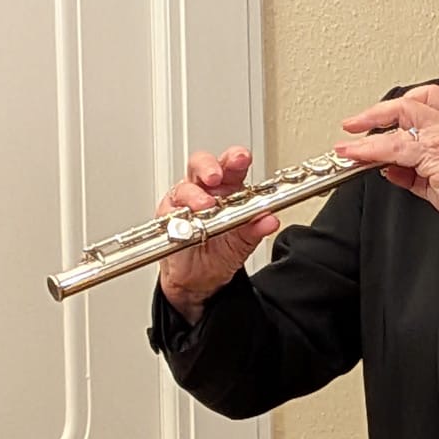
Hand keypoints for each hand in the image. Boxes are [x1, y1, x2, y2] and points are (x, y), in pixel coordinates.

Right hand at [157, 146, 279, 323]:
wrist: (198, 280)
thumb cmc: (219, 253)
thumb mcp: (243, 242)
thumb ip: (256, 229)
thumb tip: (270, 220)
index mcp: (228, 189)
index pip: (231, 166)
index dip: (235, 158)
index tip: (241, 158)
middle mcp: (205, 190)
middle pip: (202, 165)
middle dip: (208, 166)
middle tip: (215, 176)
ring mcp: (184, 201)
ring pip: (184, 186)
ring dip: (194, 195)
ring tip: (204, 206)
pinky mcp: (168, 215)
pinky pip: (170, 209)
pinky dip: (178, 214)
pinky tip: (187, 222)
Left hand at [335, 86, 438, 235]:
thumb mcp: (434, 182)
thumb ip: (411, 173)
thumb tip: (388, 168)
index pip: (420, 101)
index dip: (391, 108)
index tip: (369, 121)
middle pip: (406, 103)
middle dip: (374, 112)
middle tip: (352, 124)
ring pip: (398, 123)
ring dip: (366, 136)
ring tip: (348, 147)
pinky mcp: (435, 154)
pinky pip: (396, 148)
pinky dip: (372, 151)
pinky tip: (360, 157)